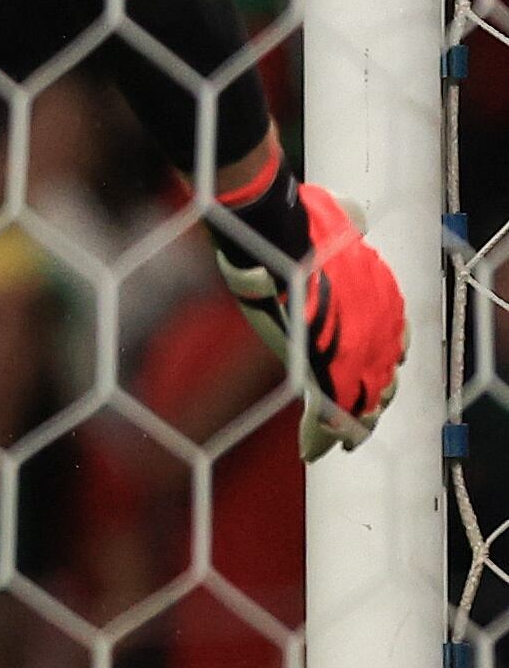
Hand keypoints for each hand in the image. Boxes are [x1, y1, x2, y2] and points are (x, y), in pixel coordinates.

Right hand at [218, 174, 408, 459]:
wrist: (278, 240)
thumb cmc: (302, 228)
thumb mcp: (338, 218)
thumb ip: (348, 225)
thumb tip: (352, 214)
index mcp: (382, 302)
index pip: (390, 343)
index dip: (381, 367)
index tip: (376, 382)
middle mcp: (379, 333)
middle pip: (383, 379)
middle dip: (372, 403)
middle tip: (364, 423)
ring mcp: (355, 355)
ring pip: (362, 404)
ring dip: (352, 424)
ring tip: (343, 443)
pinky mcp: (325, 373)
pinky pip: (327, 417)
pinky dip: (320, 437)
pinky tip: (314, 453)